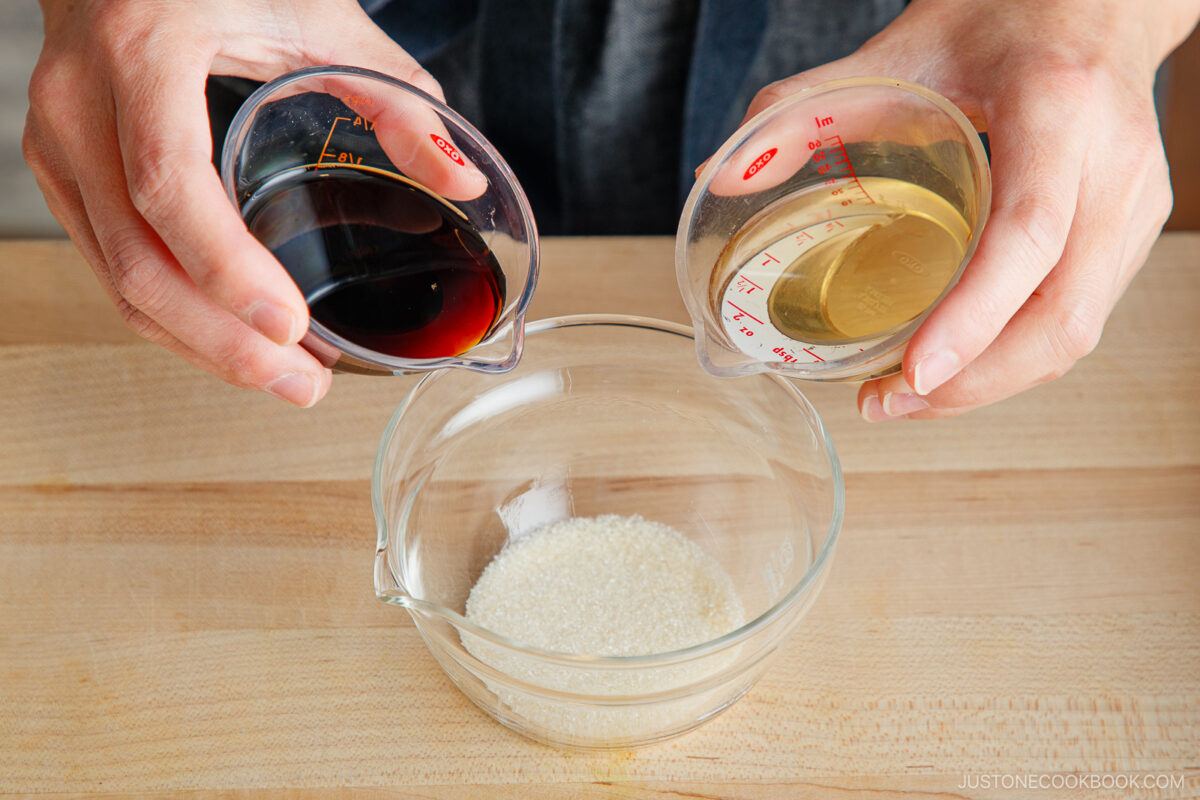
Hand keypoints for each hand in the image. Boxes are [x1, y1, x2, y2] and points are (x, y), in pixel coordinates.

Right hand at [23, 0, 447, 405]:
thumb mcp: (321, 17)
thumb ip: (398, 97)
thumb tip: (462, 181)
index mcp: (144, 50)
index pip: (168, 181)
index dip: (226, 267)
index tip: (290, 325)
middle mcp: (80, 101)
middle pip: (137, 258)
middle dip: (222, 341)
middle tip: (301, 384)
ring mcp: (57, 142)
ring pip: (117, 280)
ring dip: (201, 346)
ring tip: (282, 379)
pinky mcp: (61, 172)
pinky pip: (110, 267)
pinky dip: (174, 318)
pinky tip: (232, 340)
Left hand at [732, 0, 1197, 419]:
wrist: (1095, 6)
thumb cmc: (1001, 20)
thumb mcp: (899, 49)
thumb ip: (805, 108)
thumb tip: (720, 176)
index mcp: (1057, 107)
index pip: (1029, 232)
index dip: (974, 316)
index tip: (913, 372)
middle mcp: (1113, 164)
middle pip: (1063, 314)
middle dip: (972, 383)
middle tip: (885, 403)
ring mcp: (1134, 204)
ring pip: (1076, 332)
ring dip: (990, 384)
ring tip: (905, 399)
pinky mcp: (1131, 231)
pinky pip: (1079, 318)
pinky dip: (1013, 359)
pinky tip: (954, 368)